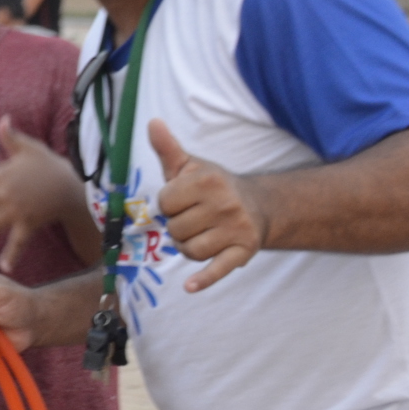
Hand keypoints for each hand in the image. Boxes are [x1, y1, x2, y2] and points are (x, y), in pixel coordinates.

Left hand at [0, 116, 88, 272]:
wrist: (73, 186)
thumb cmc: (50, 166)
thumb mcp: (30, 148)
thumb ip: (12, 137)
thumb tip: (3, 120)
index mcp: (3, 173)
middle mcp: (7, 191)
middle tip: (1, 208)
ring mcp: (17, 209)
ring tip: (3, 221)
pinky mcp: (28, 225)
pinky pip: (16, 243)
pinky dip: (11, 256)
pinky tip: (5, 267)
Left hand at [150, 119, 266, 292]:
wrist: (257, 205)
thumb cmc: (212, 186)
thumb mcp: (190, 166)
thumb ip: (167, 149)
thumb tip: (152, 123)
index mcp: (207, 181)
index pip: (164, 203)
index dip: (169, 204)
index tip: (183, 200)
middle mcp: (224, 204)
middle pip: (175, 229)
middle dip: (178, 227)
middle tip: (194, 218)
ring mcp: (235, 229)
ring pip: (189, 250)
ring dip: (188, 247)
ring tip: (201, 233)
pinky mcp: (243, 251)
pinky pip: (219, 269)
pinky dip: (204, 279)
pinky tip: (189, 287)